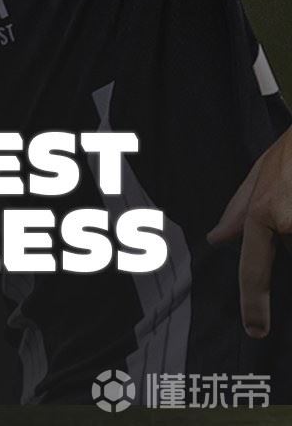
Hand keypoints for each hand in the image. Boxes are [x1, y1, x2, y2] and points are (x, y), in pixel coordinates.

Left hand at [208, 126, 291, 337]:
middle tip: (289, 200)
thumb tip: (216, 238)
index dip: (254, 303)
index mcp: (264, 213)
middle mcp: (287, 224)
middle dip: (289, 236)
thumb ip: (238, 209)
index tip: (255, 330)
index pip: (254, 268)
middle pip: (289, 256)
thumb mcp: (261, 171)